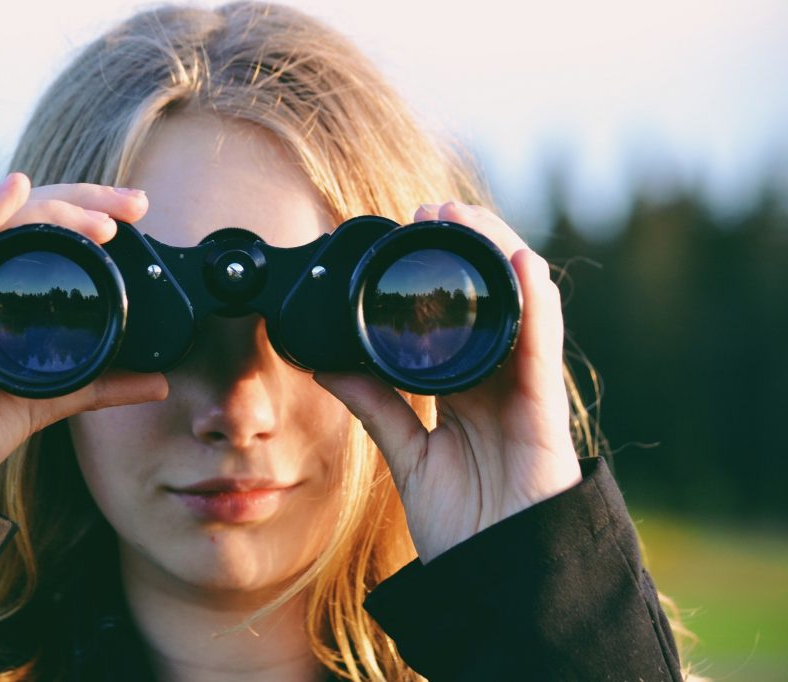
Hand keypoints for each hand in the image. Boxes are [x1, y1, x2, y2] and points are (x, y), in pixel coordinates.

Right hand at [0, 174, 168, 497]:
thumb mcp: (43, 398)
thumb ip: (97, 383)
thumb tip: (157, 381)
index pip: (25, 227)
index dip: (81, 210)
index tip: (137, 211)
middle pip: (12, 216)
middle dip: (80, 201)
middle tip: (135, 203)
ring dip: (50, 212)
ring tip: (103, 216)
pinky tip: (16, 194)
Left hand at [315, 202, 580, 562]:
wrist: (497, 579)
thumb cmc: (463, 523)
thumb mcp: (407, 455)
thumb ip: (376, 406)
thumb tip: (327, 365)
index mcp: (465, 389)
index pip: (452, 315)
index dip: (432, 274)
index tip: (401, 235)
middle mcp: (496, 380)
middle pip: (487, 296)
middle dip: (462, 247)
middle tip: (427, 211)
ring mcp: (522, 390)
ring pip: (518, 304)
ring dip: (492, 252)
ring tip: (460, 215)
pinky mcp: (543, 410)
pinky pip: (541, 347)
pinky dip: (534, 302)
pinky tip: (518, 261)